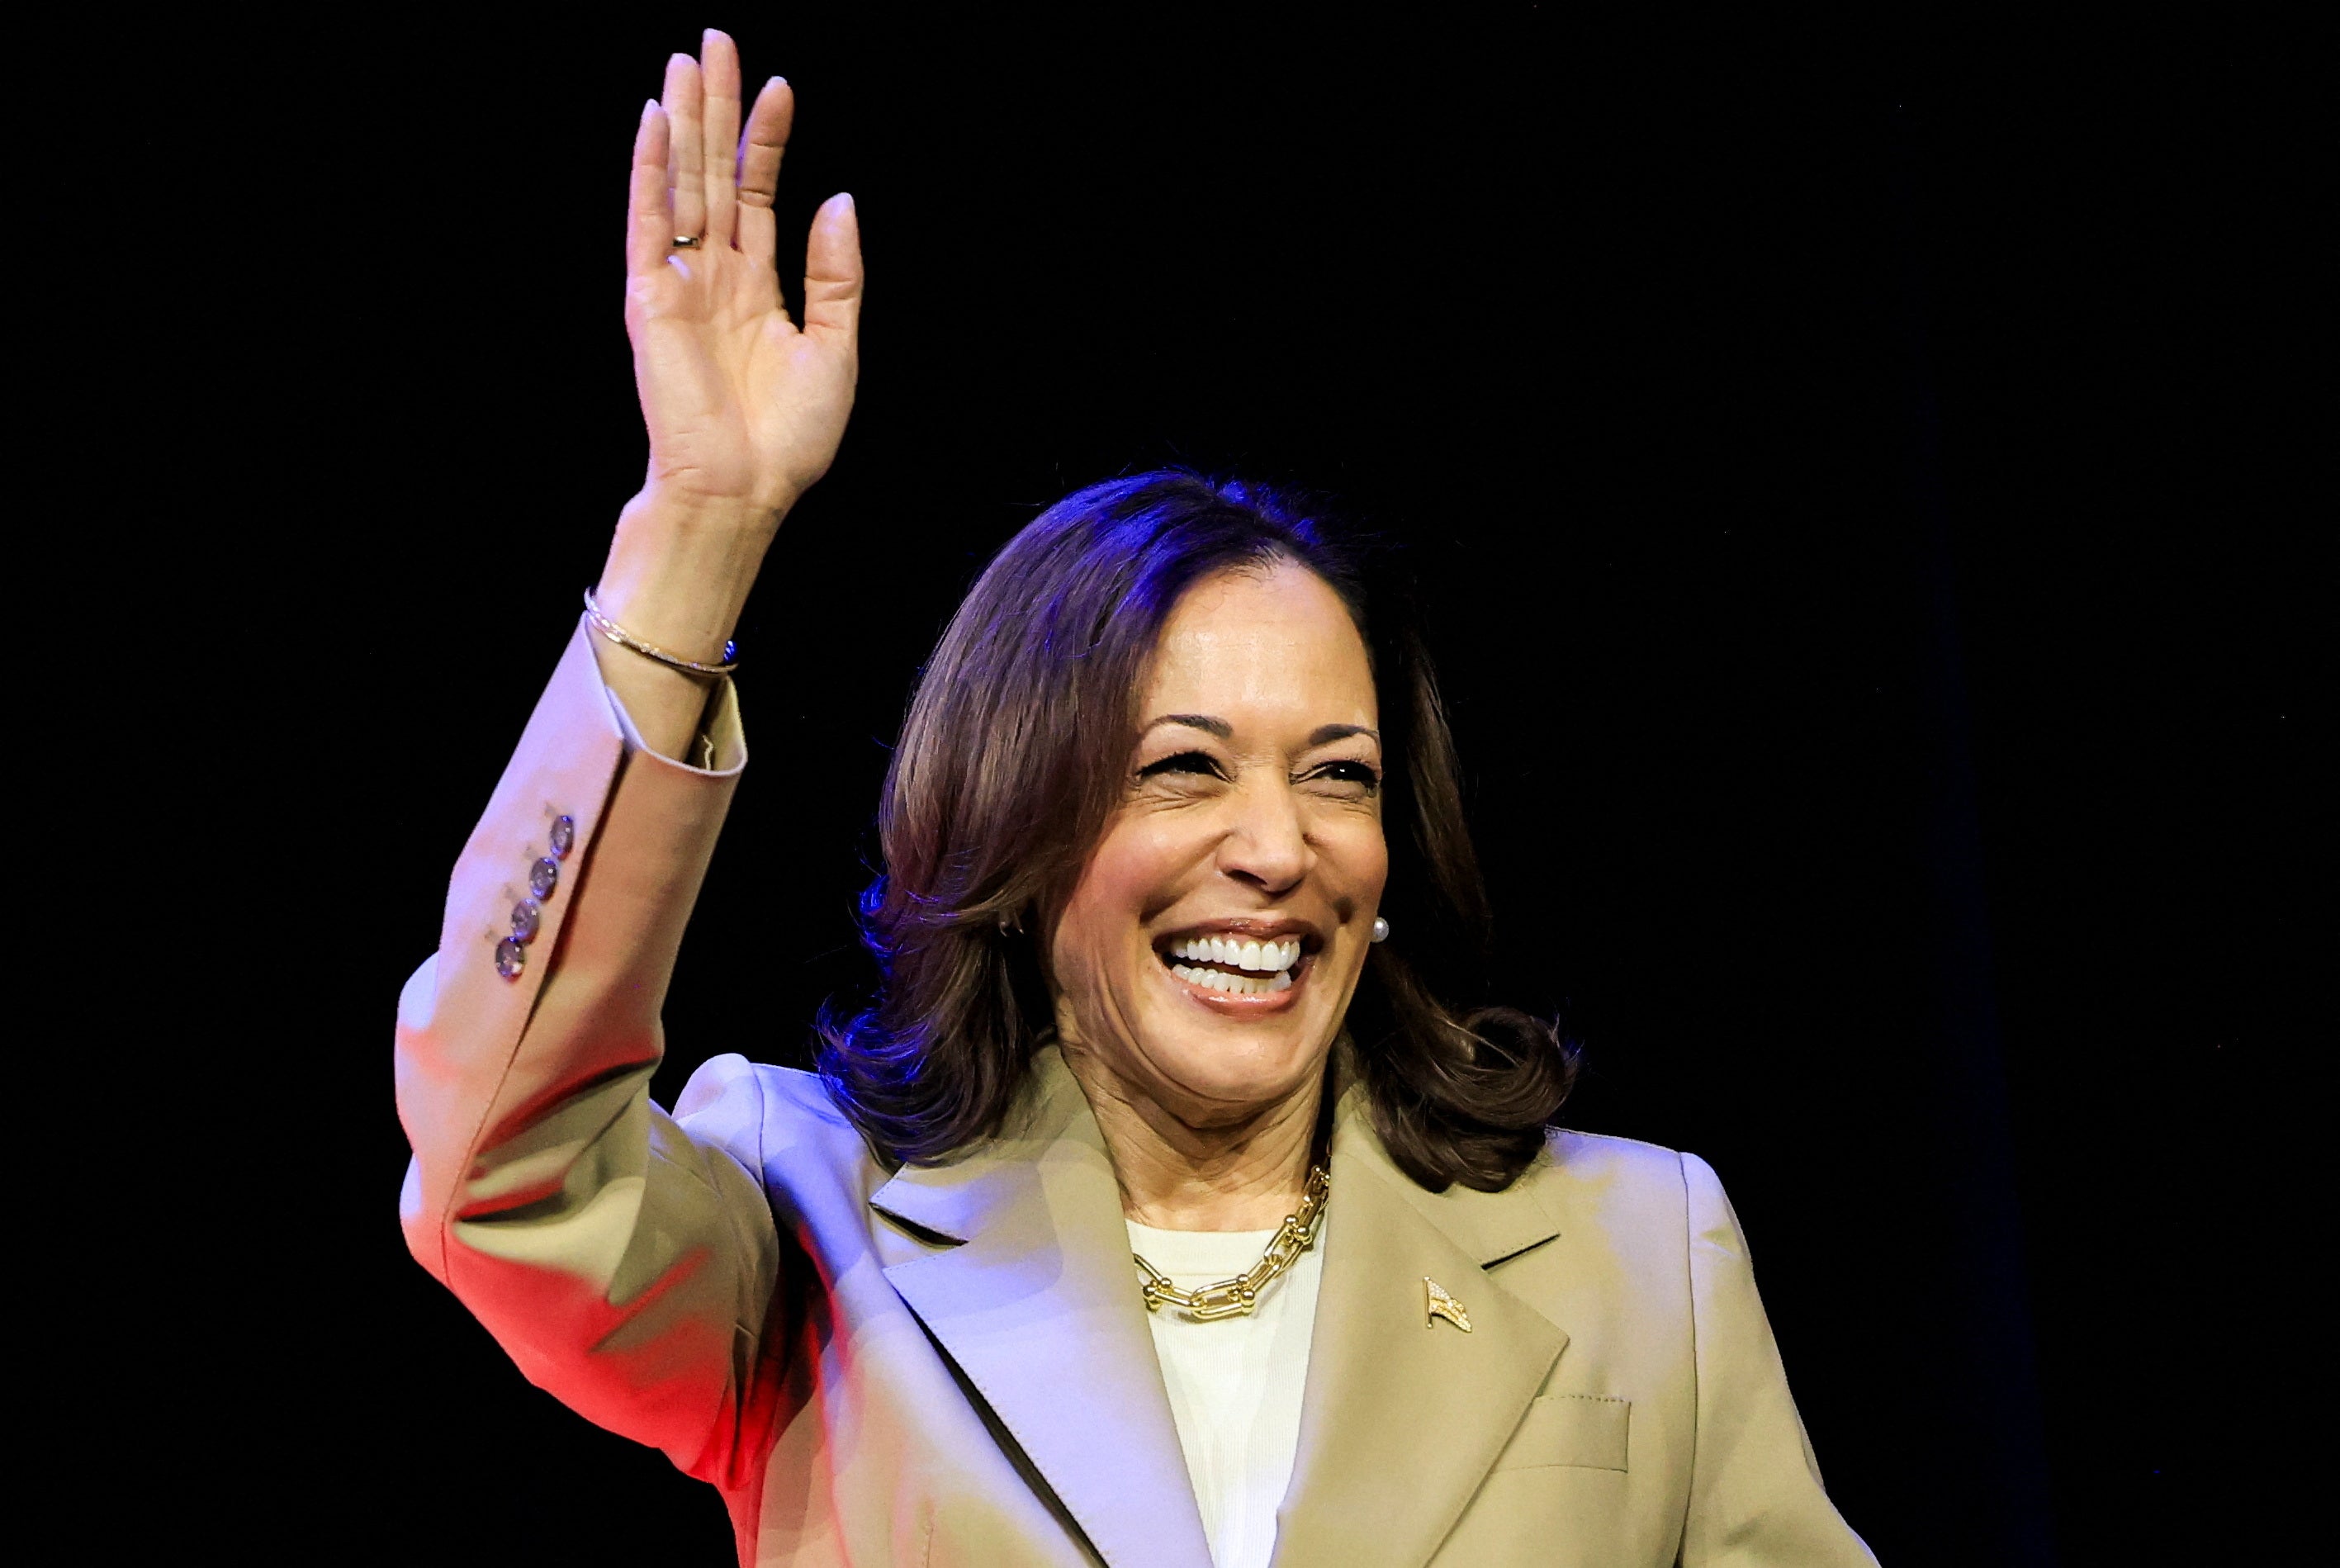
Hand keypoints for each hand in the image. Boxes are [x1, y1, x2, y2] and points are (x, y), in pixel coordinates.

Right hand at [590, 31, 862, 754]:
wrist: (744, 491)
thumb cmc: (787, 440)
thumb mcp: (837, 348)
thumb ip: (836, 274)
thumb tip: (837, 198)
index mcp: (757, 289)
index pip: (759, 195)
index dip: (768, 141)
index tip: (781, 87)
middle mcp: (715, 278)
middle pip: (715, 174)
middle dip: (717, 109)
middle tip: (718, 40)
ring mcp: (680, 284)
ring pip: (680, 185)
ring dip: (681, 123)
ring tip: (686, 61)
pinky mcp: (651, 299)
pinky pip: (647, 224)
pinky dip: (648, 171)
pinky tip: (651, 122)